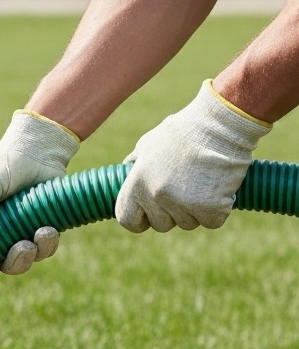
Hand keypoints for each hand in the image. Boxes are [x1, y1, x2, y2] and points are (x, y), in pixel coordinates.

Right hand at [0, 110, 79, 295]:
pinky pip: (45, 248)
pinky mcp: (43, 229)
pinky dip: (47, 242)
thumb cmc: (4, 165)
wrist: (40, 147)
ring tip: (41, 232)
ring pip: (25, 260)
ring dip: (33, 253)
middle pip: (2, 267)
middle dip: (14, 264)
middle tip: (21, 249)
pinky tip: (48, 227)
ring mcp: (20, 234)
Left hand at [116, 80, 270, 233]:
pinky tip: (220, 188)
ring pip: (187, 223)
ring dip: (196, 209)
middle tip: (186, 189)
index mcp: (137, 183)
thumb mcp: (149, 143)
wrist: (221, 124)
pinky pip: (211, 222)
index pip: (127, 219)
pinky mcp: (210, 208)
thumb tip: (126, 171)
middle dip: (172, 213)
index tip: (149, 216)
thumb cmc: (185, 131)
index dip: (139, 220)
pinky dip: (219, 209)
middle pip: (161, 224)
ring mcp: (183, 203)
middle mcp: (156, 196)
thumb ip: (135, 163)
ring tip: (203, 181)